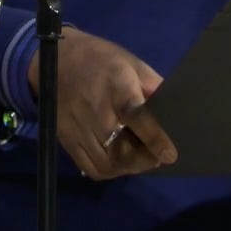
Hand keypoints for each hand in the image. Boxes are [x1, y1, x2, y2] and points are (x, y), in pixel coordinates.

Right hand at [35, 27, 175, 179]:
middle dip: (143, 159)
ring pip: (106, 163)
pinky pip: (90, 167)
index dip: (154, 137)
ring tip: (140, 160)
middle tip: (158, 157)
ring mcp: (78, 128)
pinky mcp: (66, 140)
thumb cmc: (101, 60)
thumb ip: (153, 87)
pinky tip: (120, 162)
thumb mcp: (132, 64)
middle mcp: (95, 110)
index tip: (169, 155)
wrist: (57, 59)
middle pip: (120, 148)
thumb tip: (174, 111)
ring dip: (128, 168)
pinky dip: (109, 171)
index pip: (135, 116)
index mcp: (116, 86)